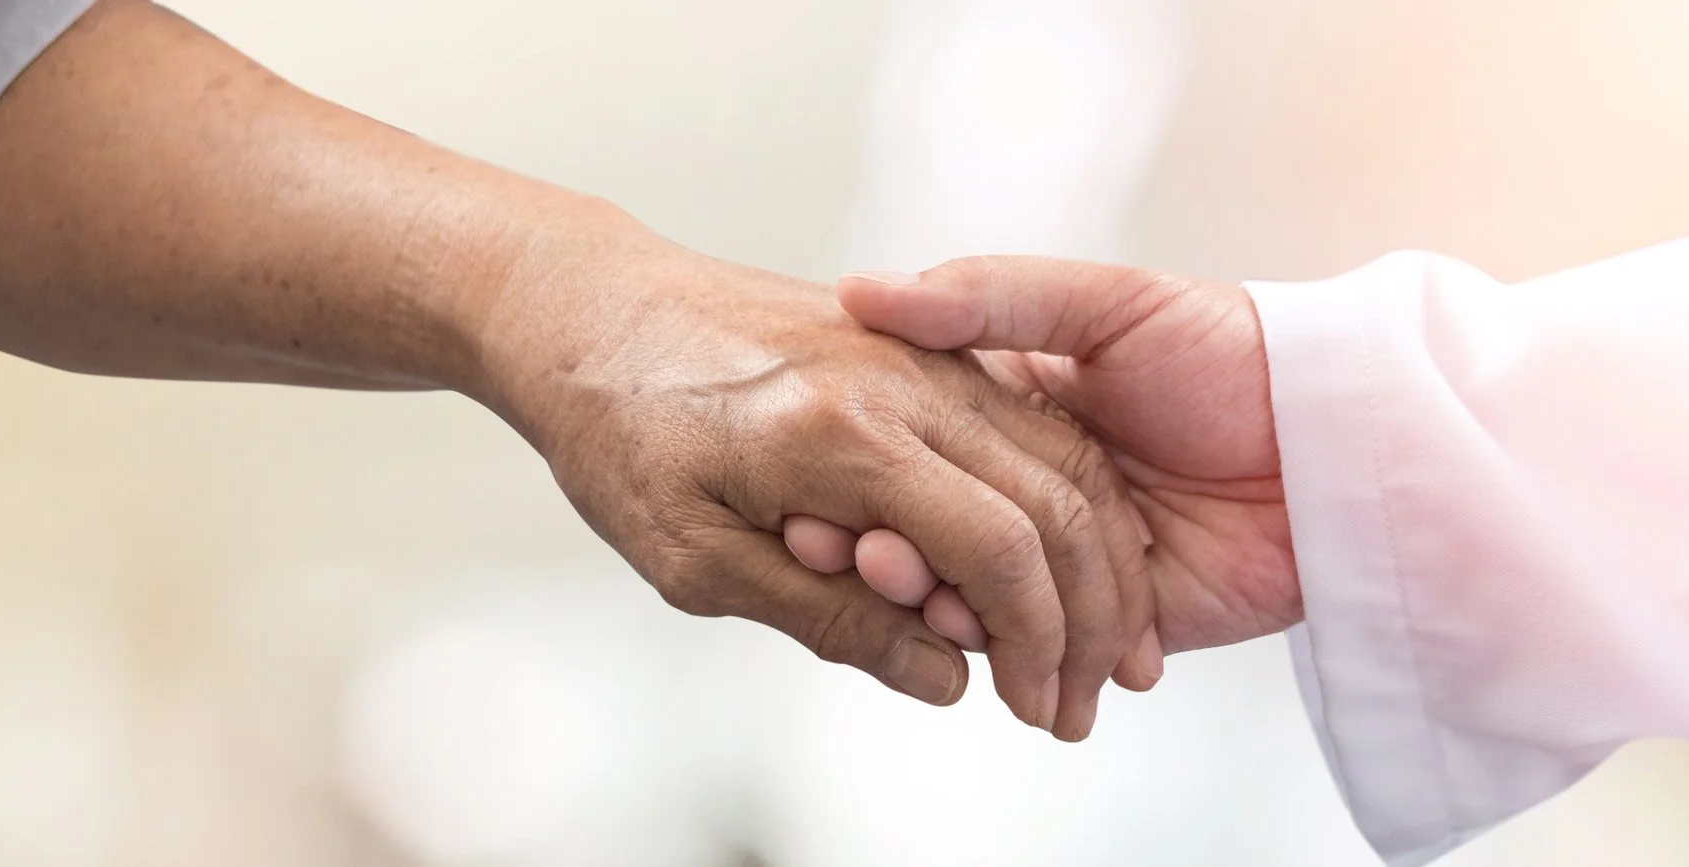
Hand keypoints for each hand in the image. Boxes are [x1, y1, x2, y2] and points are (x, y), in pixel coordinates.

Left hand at [469, 241, 1149, 739]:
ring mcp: (922, 351)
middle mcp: (901, 378)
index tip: (1035, 702)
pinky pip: (1030, 421)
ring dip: (1095, 556)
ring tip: (1090, 643)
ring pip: (1063, 454)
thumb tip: (946, 678)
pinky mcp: (926, 345)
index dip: (1033, 640)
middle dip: (1087, 613)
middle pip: (1053, 500)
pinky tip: (1063, 565)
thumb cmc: (622, 433)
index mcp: (839, 435)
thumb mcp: (697, 560)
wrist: (593, 310)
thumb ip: (828, 619)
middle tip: (1079, 695)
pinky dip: (1067, 499)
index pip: (994, 547)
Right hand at [786, 258, 1299, 664]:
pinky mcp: (1125, 625)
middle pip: (939, 535)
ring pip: (985, 602)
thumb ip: (990, 295)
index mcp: (1017, 408)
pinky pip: (1057, 656)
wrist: (1346, 438)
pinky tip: (994, 650)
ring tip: (926, 602)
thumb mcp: (1109, 302)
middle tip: (868, 557)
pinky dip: (1021, 662)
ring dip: (947, 610)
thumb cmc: (1238, 351)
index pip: (916, 454)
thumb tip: (869, 290)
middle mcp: (1035, 488)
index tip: (821, 498)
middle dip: (896, 554)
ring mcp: (1077, 561)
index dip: (867, 480)